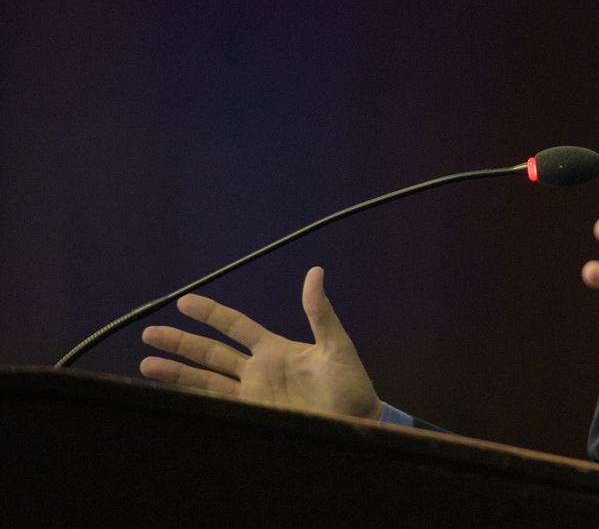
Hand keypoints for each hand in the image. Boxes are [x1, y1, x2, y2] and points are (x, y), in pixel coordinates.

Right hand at [139, 266, 382, 419]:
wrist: (356, 424)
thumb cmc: (351, 384)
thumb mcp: (336, 346)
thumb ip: (320, 313)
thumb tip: (315, 272)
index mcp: (275, 349)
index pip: (236, 326)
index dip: (211, 314)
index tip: (184, 301)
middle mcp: (258, 370)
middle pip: (211, 352)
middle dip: (181, 343)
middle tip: (148, 333)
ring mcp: (252, 395)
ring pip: (206, 380)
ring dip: (177, 372)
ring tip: (145, 364)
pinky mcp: (253, 417)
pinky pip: (217, 407)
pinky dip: (193, 402)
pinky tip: (169, 398)